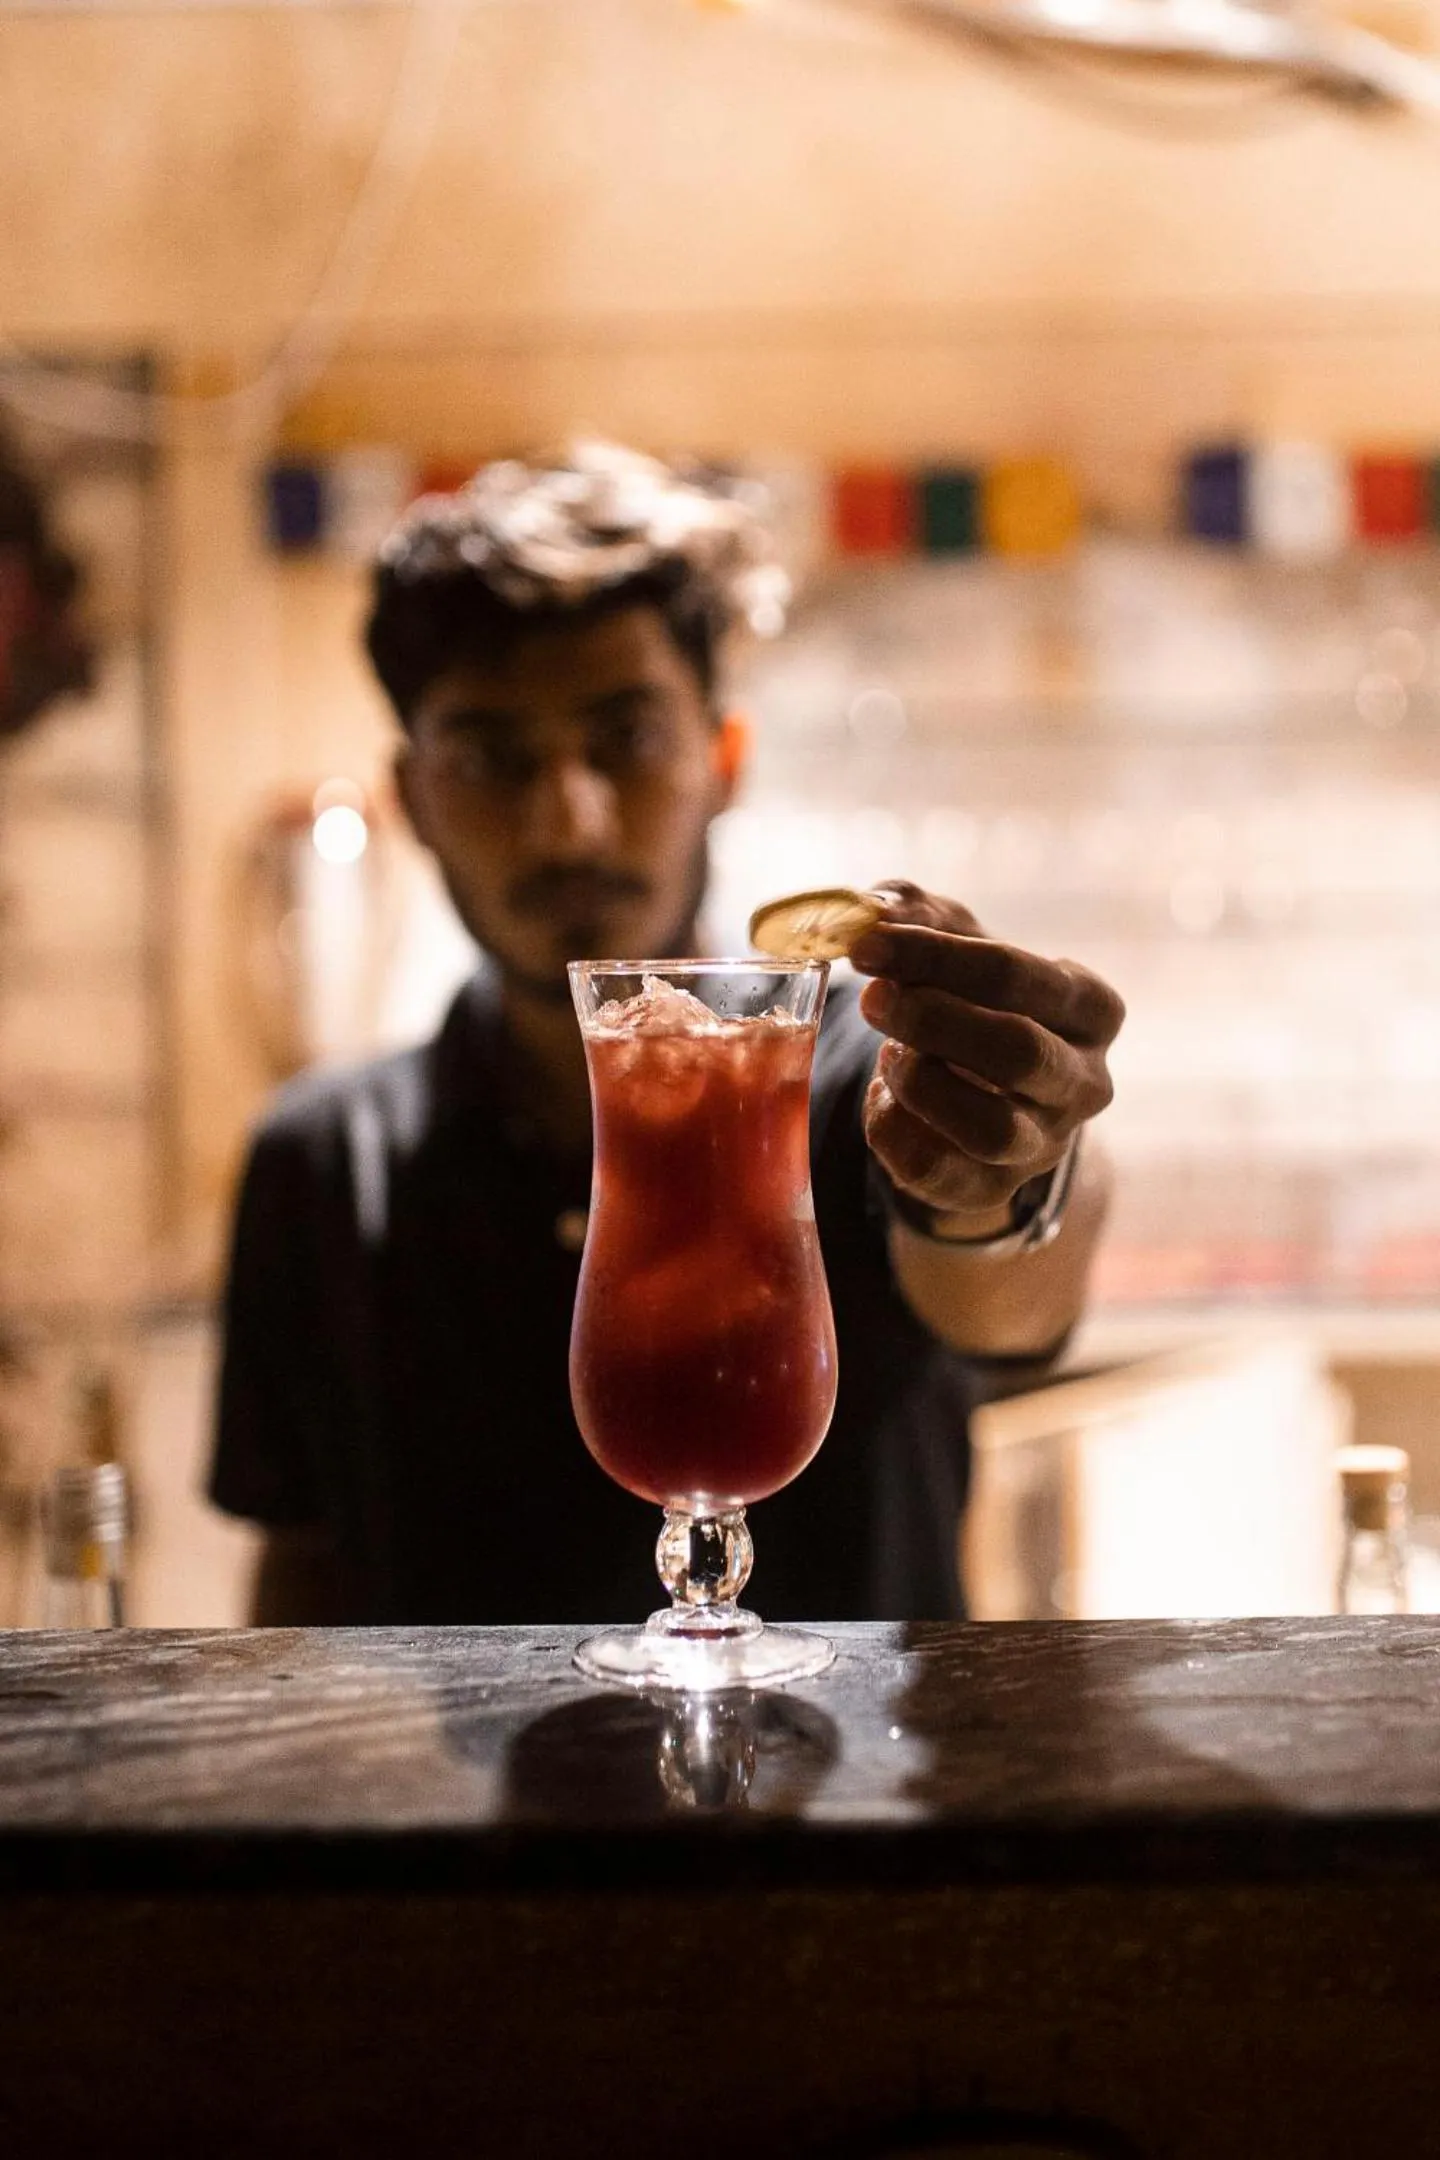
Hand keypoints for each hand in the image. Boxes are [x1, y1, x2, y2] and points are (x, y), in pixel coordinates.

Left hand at [851, 881, 1124, 1229]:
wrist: (981, 1082)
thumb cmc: (971, 993)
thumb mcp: (953, 939)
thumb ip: (912, 913)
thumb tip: (865, 914)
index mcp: (1090, 1007)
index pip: (1019, 976)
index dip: (935, 958)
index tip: (866, 946)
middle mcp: (1084, 1081)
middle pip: (1018, 1053)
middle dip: (932, 1021)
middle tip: (871, 1000)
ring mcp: (1045, 1143)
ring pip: (991, 1128)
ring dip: (921, 1085)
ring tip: (888, 1055)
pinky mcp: (994, 1188)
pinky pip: (940, 1172)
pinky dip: (894, 1131)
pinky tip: (883, 1097)